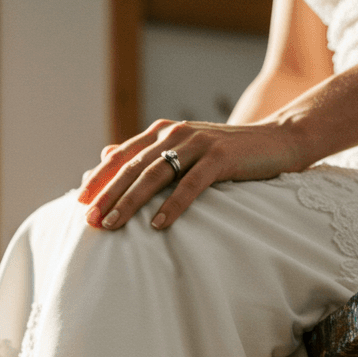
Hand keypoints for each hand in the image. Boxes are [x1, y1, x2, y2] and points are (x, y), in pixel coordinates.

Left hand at [77, 118, 305, 230]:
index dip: (101, 178)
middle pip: (133, 166)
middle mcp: (176, 132)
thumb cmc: (228, 154)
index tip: (79, 202)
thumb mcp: (184, 151)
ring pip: (155, 174)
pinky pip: (191, 184)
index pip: (123, 155)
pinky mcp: (220, 157)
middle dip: (108, 194)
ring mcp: (198, 143)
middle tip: (89, 219)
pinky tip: (158, 225)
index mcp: (164, 131)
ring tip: (113, 224)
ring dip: (131, 201)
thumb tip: (106, 154)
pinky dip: (173, 205)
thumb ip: (147, 152)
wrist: (278, 140)